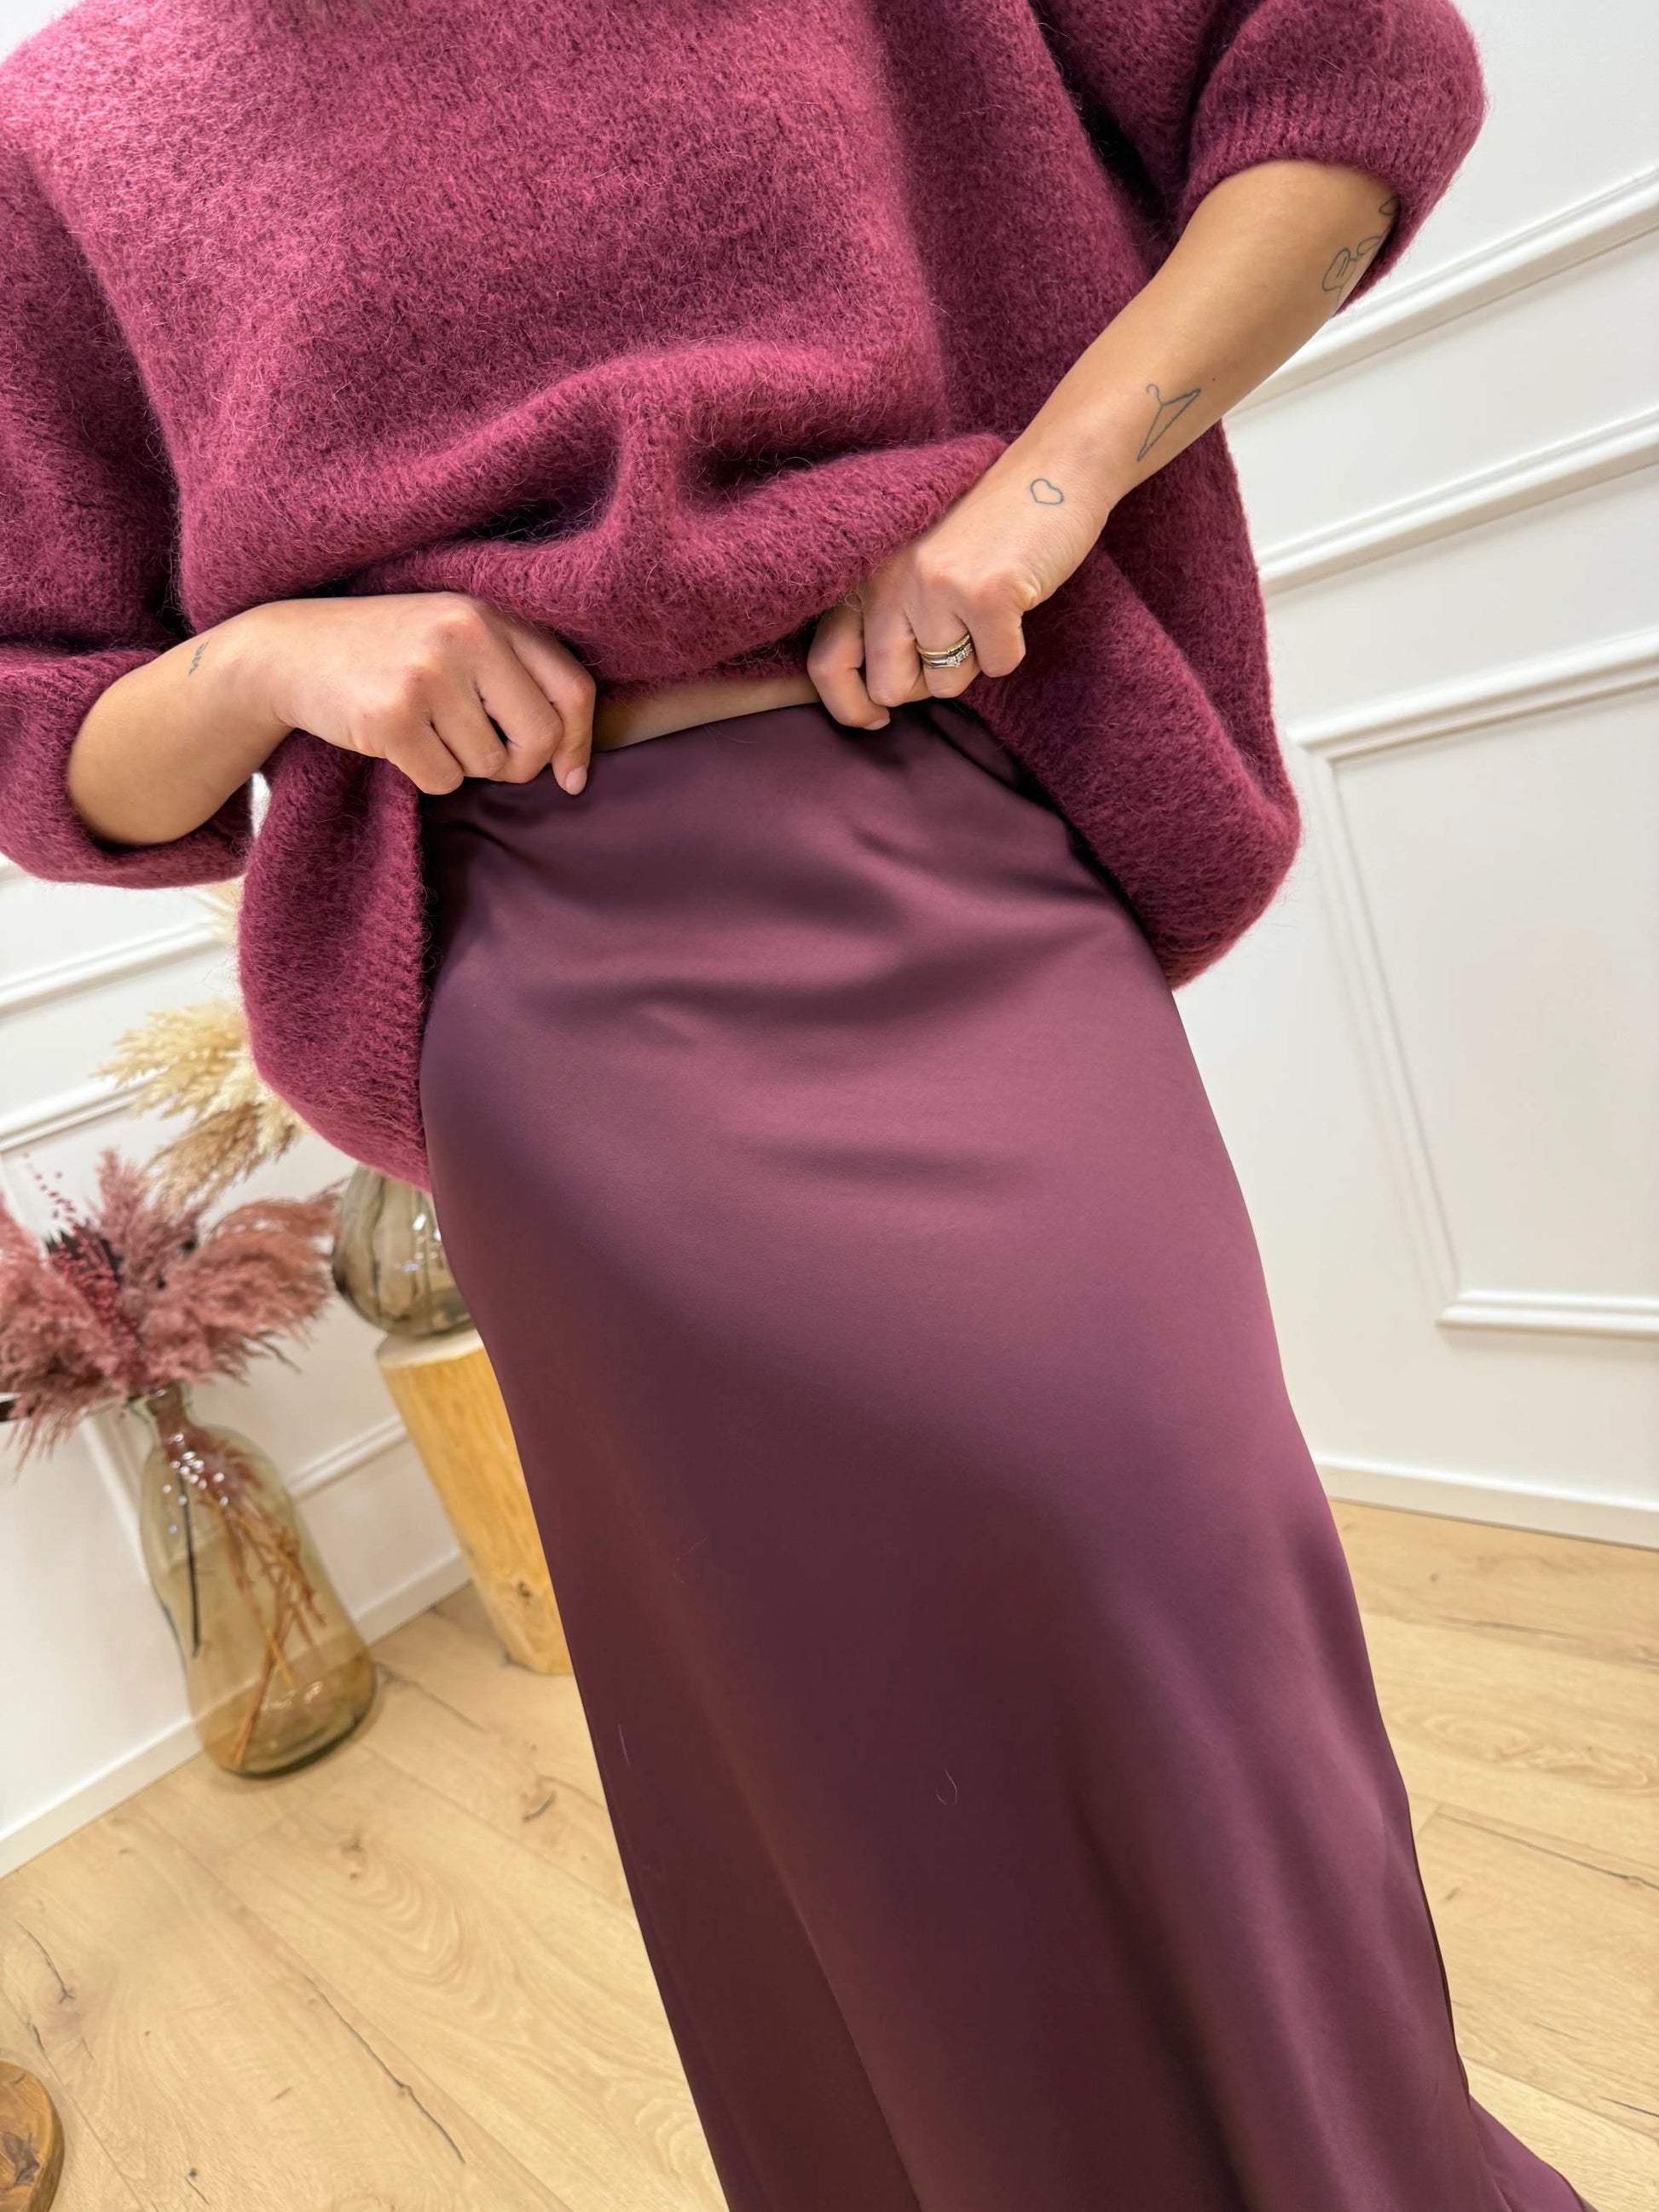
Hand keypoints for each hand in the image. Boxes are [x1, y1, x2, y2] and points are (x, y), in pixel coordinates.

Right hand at [228, 590, 596, 794]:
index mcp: (491, 613)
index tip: (570, 776)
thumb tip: (574, 773)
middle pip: (539, 738)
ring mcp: (427, 674)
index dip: (579, 742)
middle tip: (484, 757)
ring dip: (461, 765)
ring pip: (488, 765)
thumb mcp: (457, 637)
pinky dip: (426, 775)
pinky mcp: (392, 716)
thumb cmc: (390, 652)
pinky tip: (398, 740)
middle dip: (518, 765)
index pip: (573, 688)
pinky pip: (444, 781)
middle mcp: (465, 635)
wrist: (291, 649)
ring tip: (424, 727)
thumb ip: (519, 679)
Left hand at [807, 443, 1110, 727]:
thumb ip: (882, 614)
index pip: (827, 663)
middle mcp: (888, 578)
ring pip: (945, 684)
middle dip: (926, 683)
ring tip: (986, 610)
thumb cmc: (983, 525)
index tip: (875, 719)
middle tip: (954, 643)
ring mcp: (935, 586)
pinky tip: (1015, 604)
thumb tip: (874, 699)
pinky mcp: (986, 595)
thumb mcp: (911, 562)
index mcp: (864, 572)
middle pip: (891, 688)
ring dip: (973, 662)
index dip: (849, 706)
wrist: (1051, 471)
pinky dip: (1012, 649)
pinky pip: (997, 667)